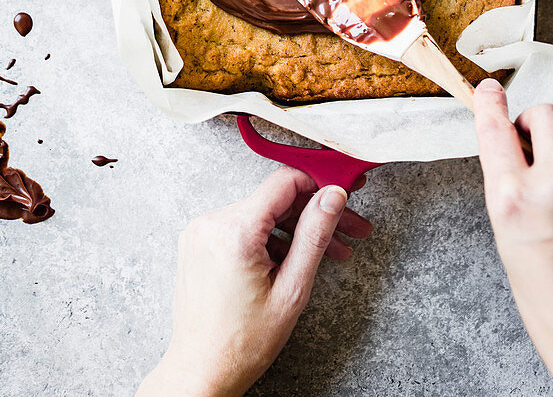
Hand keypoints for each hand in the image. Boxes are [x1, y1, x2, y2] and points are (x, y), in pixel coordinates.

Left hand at [137, 166, 371, 396]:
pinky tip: (295, 259)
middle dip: (316, 213)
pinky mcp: (199, 241)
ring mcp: (202, 230)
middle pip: (276, 200)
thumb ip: (314, 236)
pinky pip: (243, 226)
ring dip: (296, 228)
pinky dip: (270, 237)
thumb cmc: (243, 342)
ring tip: (333, 251)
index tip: (346, 192)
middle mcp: (212, 221)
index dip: (321, 183)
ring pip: (261, 213)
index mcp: (235, 231)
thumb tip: (334, 195)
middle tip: (352, 230)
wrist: (201, 371)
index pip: (285, 182)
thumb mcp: (292, 290)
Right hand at [475, 79, 552, 396]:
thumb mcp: (508, 242)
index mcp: (514, 201)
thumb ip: (509, 190)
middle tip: (528, 136)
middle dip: (533, 119)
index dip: (490, 102)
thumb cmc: (550, 308)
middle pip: (547, 114)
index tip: (489, 91)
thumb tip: (511, 154)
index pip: (496, 128)